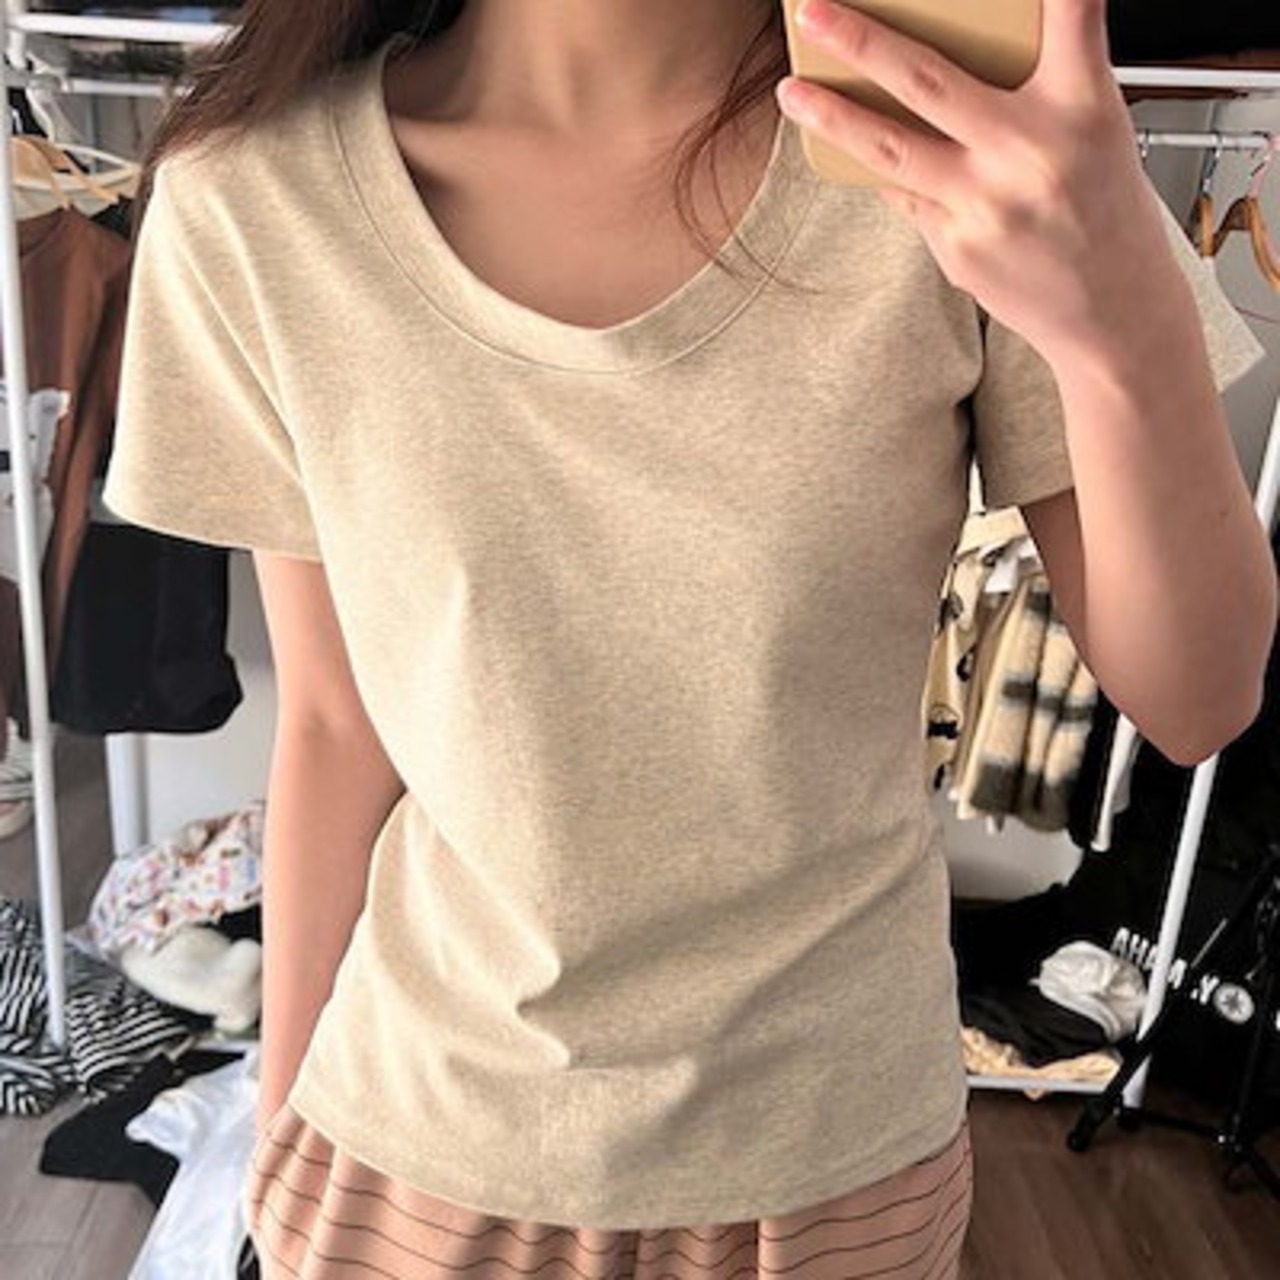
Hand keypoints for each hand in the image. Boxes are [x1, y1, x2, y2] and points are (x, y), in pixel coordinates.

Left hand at [776, 0, 1177, 362]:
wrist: (1112, 316)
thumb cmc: (1106, 215)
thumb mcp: (1099, 134)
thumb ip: (1042, 89)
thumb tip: (953, 57)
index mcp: (1084, 109)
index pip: (1072, 17)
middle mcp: (1030, 153)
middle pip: (928, 81)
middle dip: (860, 40)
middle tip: (812, 12)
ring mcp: (986, 205)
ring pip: (890, 148)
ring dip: (832, 115)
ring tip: (792, 92)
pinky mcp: (957, 248)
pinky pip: (904, 194)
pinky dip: (881, 167)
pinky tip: (856, 149)